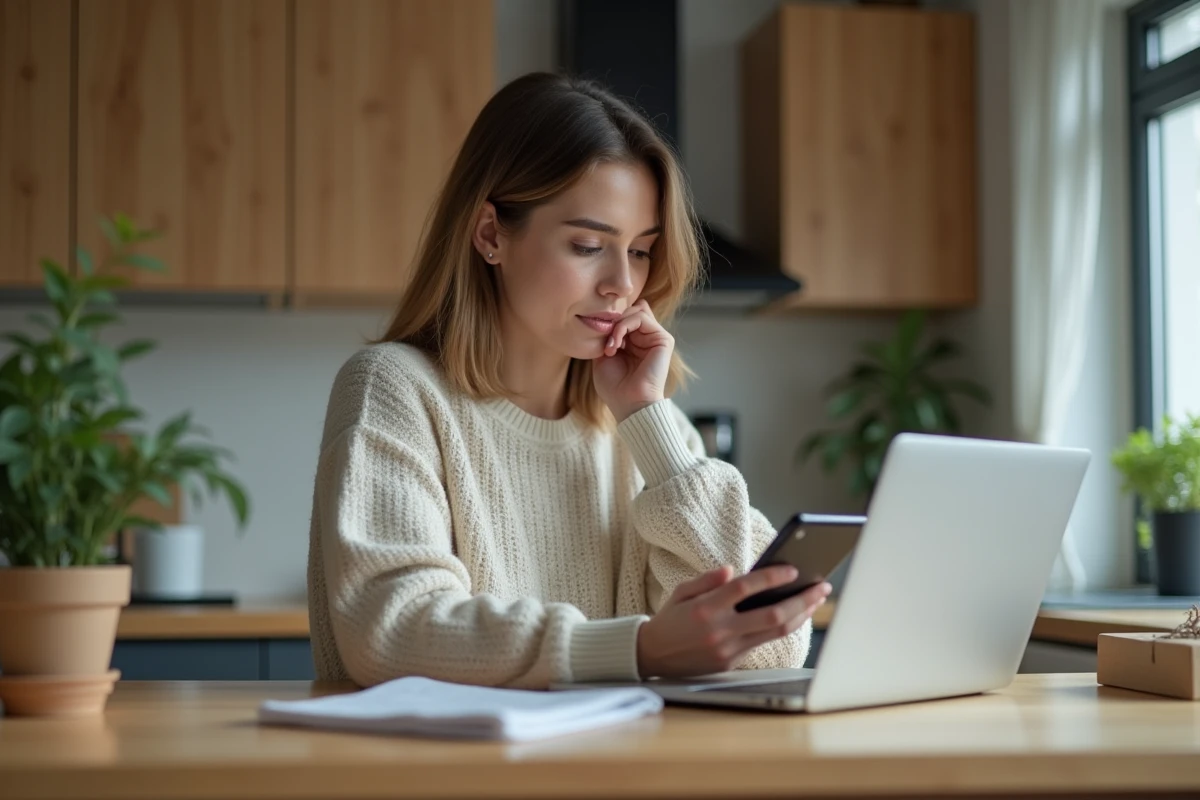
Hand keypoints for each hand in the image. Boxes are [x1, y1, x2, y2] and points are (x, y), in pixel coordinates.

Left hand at [591, 299, 673, 422]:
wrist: (628, 404)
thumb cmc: (615, 387)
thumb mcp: (603, 356)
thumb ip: (606, 335)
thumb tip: (606, 318)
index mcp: (635, 341)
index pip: (625, 315)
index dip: (609, 322)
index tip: (598, 343)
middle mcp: (647, 338)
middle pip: (630, 309)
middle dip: (613, 322)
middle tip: (604, 344)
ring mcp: (656, 337)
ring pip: (634, 311)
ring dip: (616, 326)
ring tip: (609, 347)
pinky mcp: (663, 339)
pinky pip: (641, 317)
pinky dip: (623, 326)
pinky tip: (615, 346)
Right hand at [636, 566, 831, 678]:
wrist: (650, 656)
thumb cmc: (669, 619)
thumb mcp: (681, 592)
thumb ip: (708, 579)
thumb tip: (734, 571)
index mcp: (705, 608)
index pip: (746, 588)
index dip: (772, 577)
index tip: (792, 570)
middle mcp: (720, 630)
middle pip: (772, 615)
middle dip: (802, 600)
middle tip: (821, 586)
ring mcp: (728, 650)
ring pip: (775, 632)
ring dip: (800, 615)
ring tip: (815, 600)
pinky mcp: (731, 663)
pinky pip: (762, 643)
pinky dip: (782, 628)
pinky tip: (795, 615)